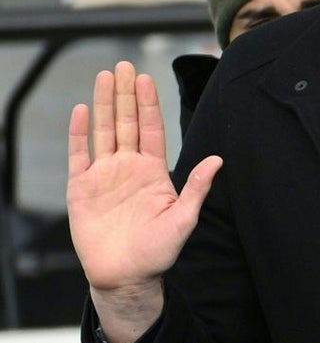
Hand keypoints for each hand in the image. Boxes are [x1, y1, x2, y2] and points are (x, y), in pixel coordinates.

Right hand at [67, 61, 220, 342]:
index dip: (148, 103)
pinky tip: (80, 110)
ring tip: (104, 77)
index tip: (147, 77)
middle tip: (124, 65)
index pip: (151, 129)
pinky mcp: (82, 188)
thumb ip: (197, 188)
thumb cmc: (158, 253)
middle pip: (125, 122)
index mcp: (154, 172)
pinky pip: (79, 154)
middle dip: (125, 94)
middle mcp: (129, 168)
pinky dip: (79, 133)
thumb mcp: (183, 219)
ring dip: (102, 104)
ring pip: (103, 131)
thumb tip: (218, 160)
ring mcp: (105, 176)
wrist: (126, 276)